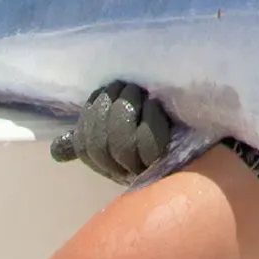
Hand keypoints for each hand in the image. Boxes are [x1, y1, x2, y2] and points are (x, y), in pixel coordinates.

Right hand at [50, 81, 172, 183]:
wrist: (201, 145)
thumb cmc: (156, 131)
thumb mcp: (119, 133)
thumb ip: (90, 137)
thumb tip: (57, 149)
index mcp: (107, 164)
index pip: (84, 146)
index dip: (89, 117)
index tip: (102, 92)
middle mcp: (123, 173)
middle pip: (101, 146)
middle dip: (107, 109)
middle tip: (121, 85)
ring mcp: (145, 172)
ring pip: (122, 146)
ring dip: (126, 111)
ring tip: (136, 90)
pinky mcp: (169, 165)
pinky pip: (151, 146)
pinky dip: (149, 120)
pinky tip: (153, 105)